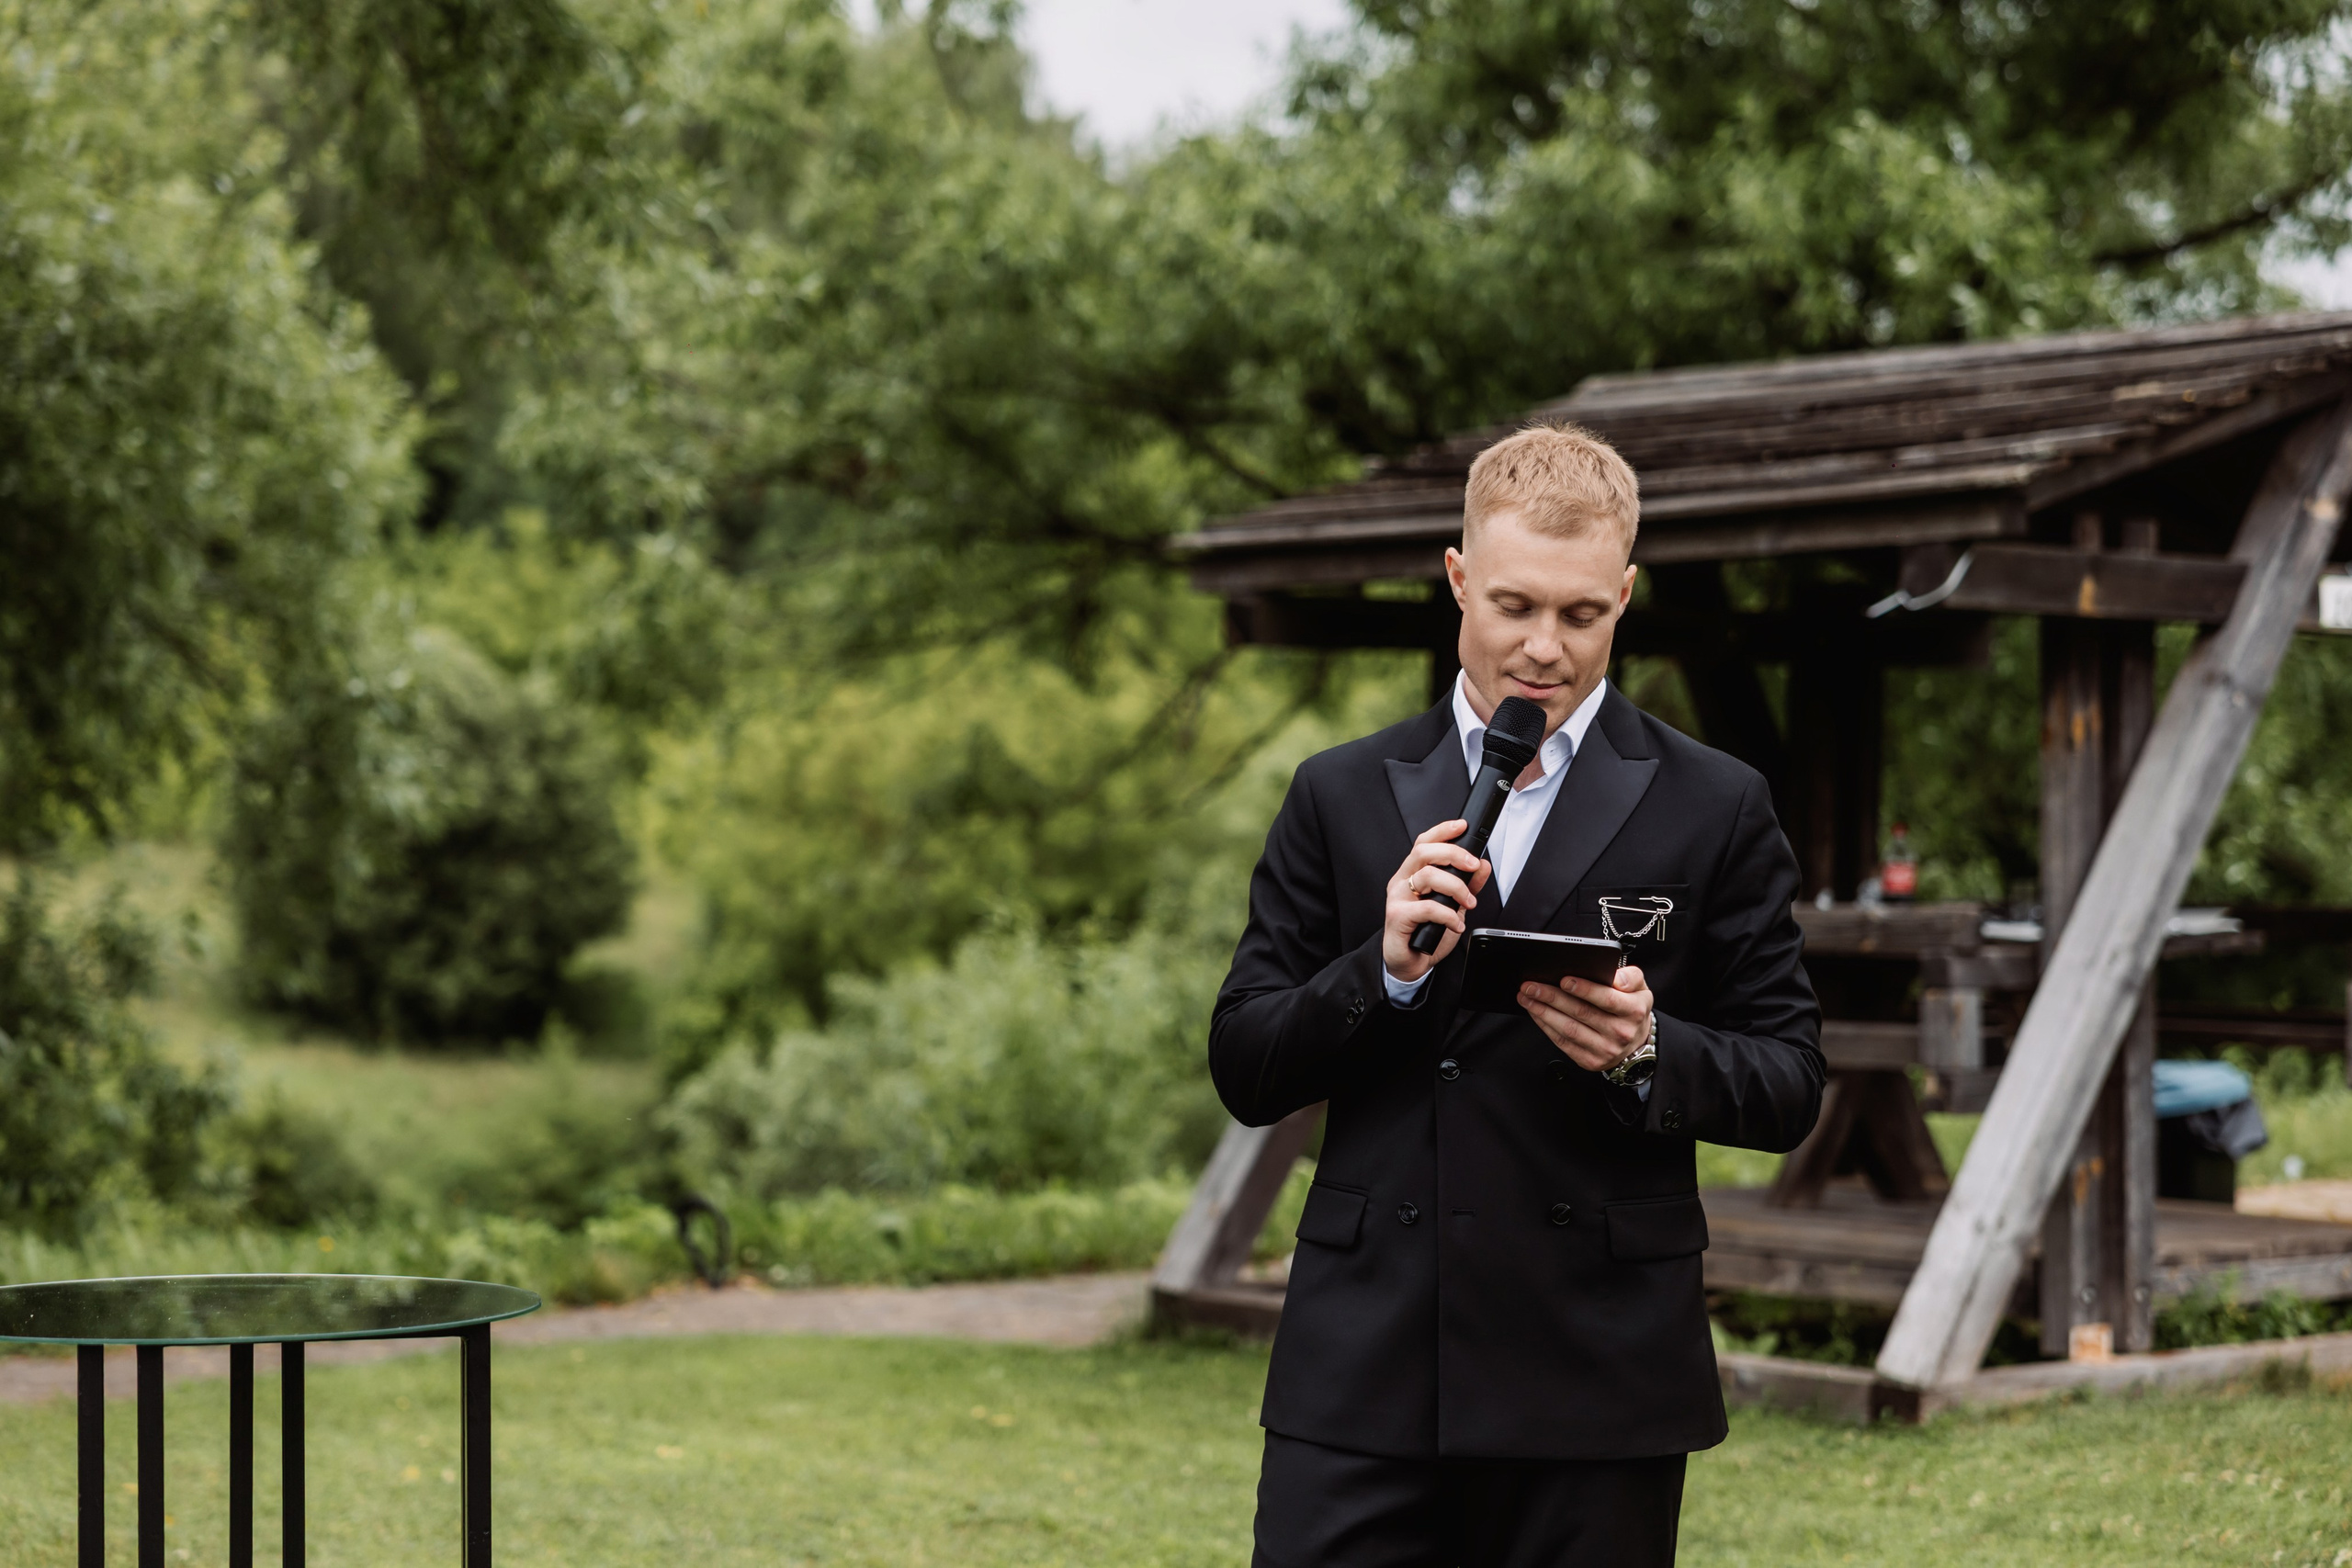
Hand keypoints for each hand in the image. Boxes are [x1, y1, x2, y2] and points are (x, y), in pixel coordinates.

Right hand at [1381, 820, 1493, 984]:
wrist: (1409, 963)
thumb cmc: (1425, 933)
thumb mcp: (1453, 906)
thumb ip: (1468, 885)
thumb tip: (1483, 866)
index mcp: (1412, 873)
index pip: (1424, 843)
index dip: (1442, 831)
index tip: (1462, 826)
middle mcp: (1402, 881)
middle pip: (1424, 852)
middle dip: (1454, 854)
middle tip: (1473, 866)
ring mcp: (1397, 898)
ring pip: (1427, 876)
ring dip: (1456, 887)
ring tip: (1468, 903)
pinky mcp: (1397, 916)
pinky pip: (1427, 908)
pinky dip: (1448, 915)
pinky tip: (1456, 923)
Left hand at [1520, 965, 1654, 1074]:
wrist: (1636, 1043)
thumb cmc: (1632, 1010)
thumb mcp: (1641, 989)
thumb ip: (1630, 977)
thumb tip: (1614, 977)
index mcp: (1633, 1011)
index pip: (1607, 999)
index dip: (1584, 989)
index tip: (1564, 980)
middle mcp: (1620, 1032)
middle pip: (1581, 1013)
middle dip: (1552, 997)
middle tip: (1531, 986)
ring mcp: (1604, 1049)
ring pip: (1568, 1029)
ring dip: (1543, 1012)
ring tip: (1527, 998)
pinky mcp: (1589, 1061)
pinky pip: (1563, 1043)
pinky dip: (1545, 1026)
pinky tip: (1536, 1013)